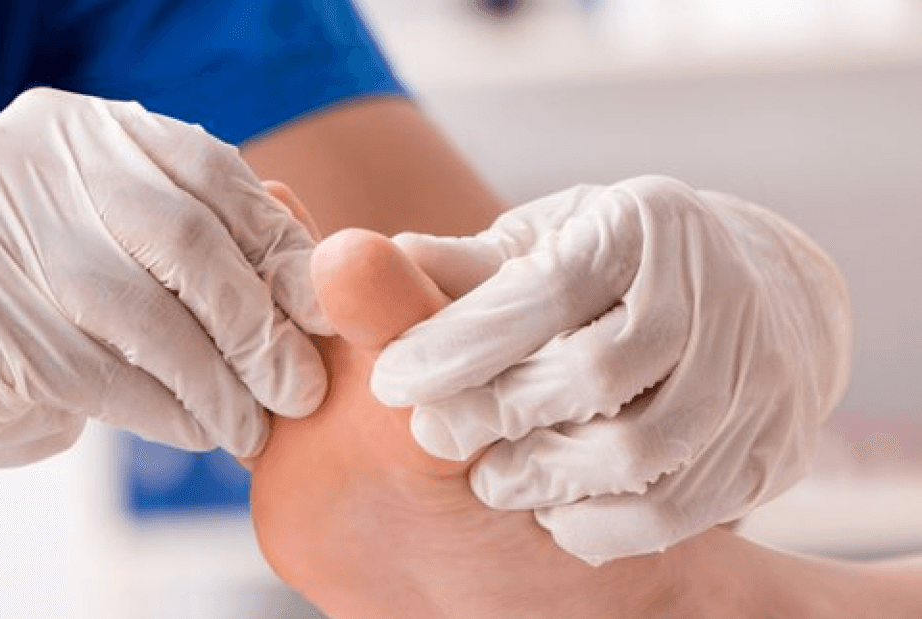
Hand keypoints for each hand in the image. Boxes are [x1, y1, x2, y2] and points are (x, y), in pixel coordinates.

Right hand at [0, 88, 330, 547]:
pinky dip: (165, 411)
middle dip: (255, 321)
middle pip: (182, 235)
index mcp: (70, 127)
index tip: (320, 313)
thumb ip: (192, 250)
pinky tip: (195, 430)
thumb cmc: (24, 318)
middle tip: (300, 385)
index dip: (275, 245)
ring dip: (216, 383)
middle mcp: (22, 157)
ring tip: (250, 425)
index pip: (205, 169)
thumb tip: (316, 285)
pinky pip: (99, 372)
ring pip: (143, 313)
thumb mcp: (107, 256)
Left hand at [373, 175, 851, 563]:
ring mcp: (755, 369)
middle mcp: (713, 287)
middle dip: (500, 413)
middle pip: (598, 372)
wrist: (763, 292)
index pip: (545, 290)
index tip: (392, 382)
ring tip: (494, 483)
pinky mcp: (773, 444)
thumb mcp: (546, 240)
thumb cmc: (615, 265)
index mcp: (643, 222)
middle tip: (435, 438)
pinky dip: (605, 526)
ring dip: (550, 479)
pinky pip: (680, 508)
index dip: (459, 343)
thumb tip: (356, 262)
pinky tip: (556, 518)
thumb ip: (465, 266)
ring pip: (643, 450)